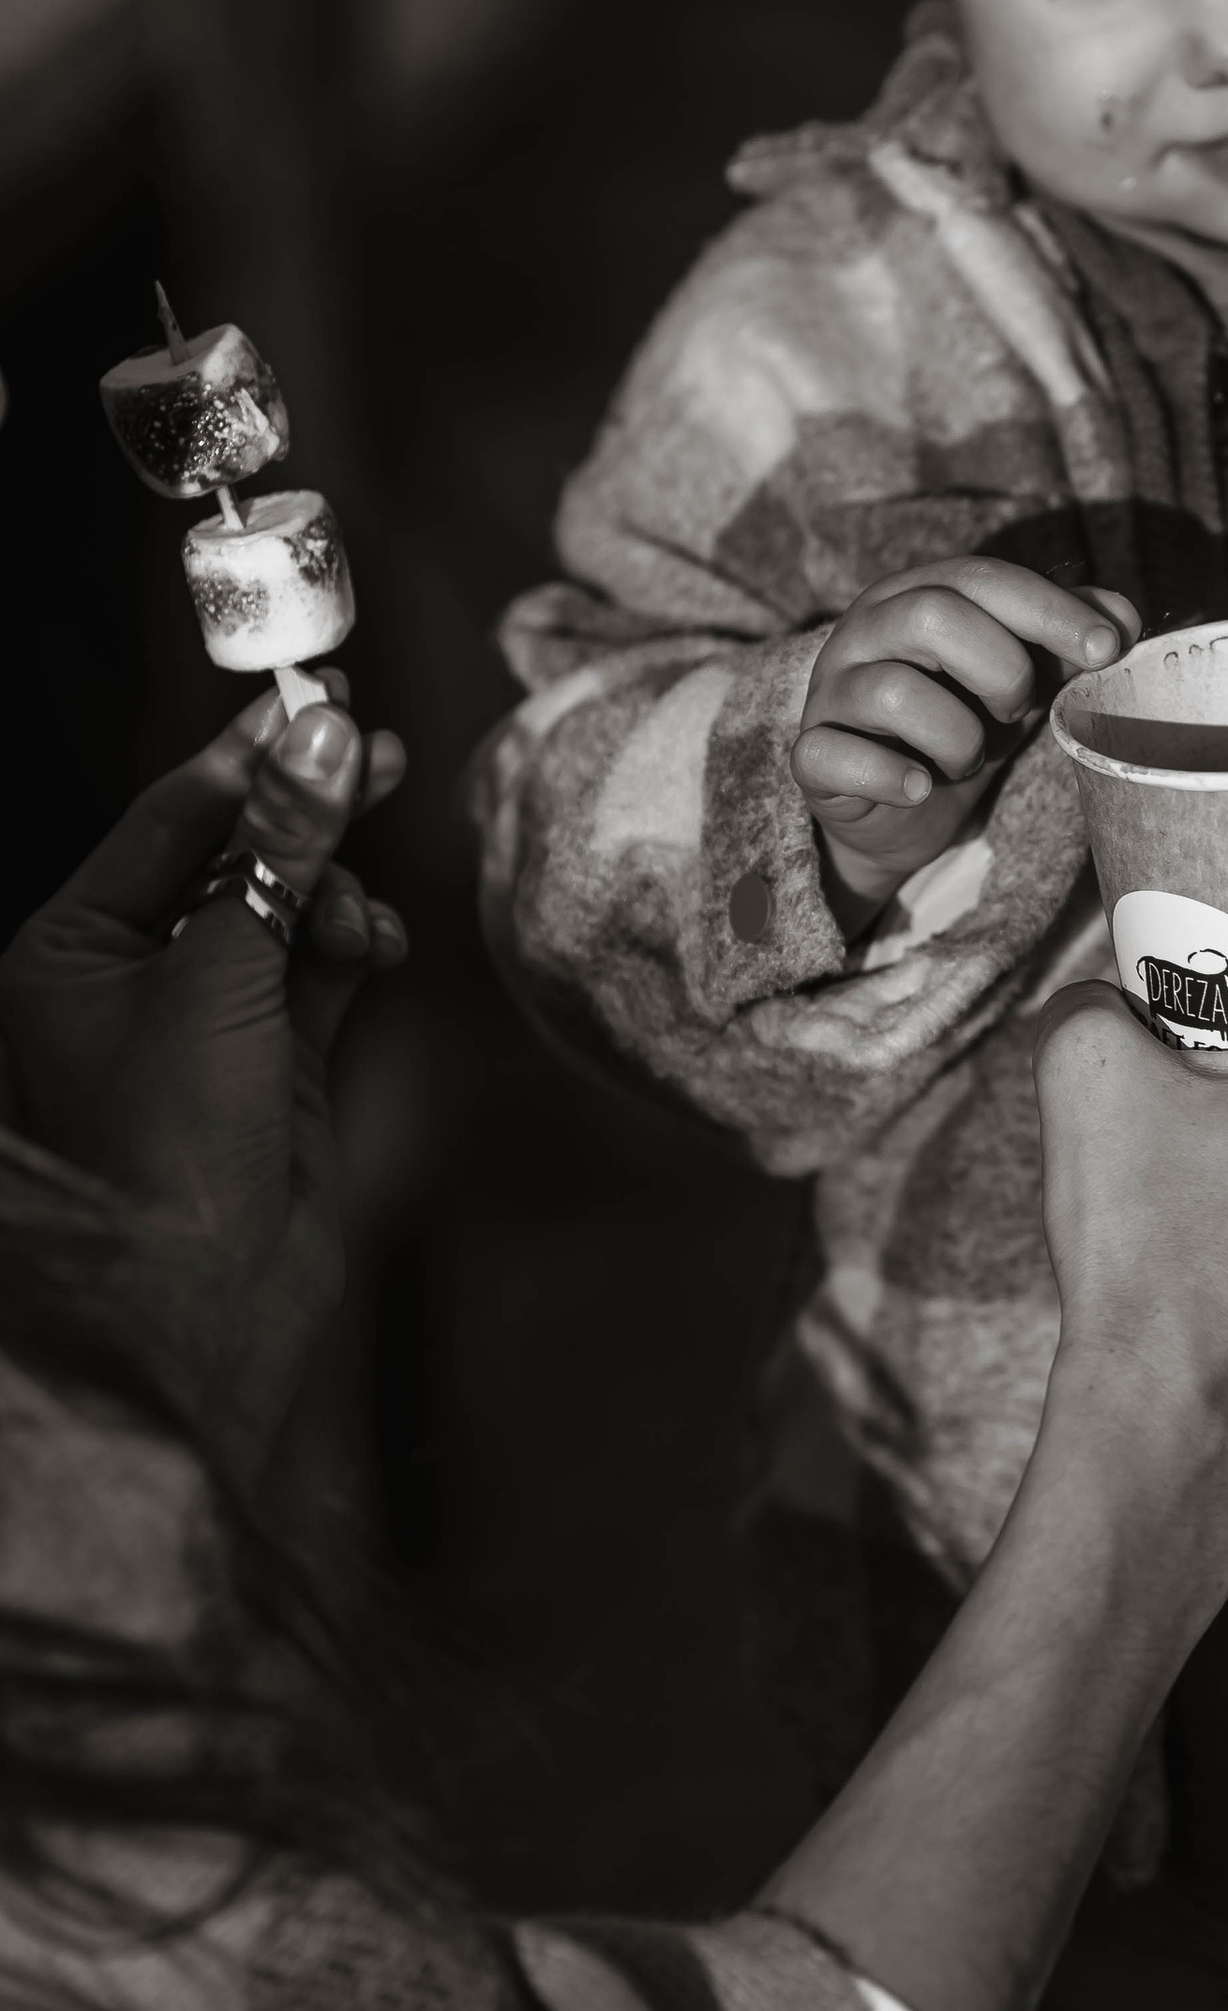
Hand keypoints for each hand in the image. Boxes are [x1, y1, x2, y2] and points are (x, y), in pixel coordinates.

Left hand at [0, 688, 404, 1461]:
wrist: (202, 1312)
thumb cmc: (168, 1148)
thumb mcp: (220, 976)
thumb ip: (277, 852)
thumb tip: (322, 739)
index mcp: (69, 952)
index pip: (164, 818)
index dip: (245, 757)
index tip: (319, 698)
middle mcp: (129, 978)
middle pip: (230, 855)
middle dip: (304, 811)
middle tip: (377, 750)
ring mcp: (205, 1021)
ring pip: (285, 908)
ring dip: (332, 893)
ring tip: (360, 914)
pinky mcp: (272, 1062)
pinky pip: (320, 969)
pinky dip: (352, 948)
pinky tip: (373, 949)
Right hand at [796, 563, 1141, 903]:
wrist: (898, 811)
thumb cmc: (963, 721)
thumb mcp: (1022, 677)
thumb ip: (1067, 641)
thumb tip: (1124, 619)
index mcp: (919, 593)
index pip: (985, 578)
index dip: (1050, 610)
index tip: (1108, 649)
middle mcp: (867, 630)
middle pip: (933, 615)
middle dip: (1000, 670)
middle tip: (1018, 709)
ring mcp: (832, 691)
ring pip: (892, 692)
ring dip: (956, 737)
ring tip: (966, 758)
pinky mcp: (810, 754)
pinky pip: (835, 755)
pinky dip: (893, 777)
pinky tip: (920, 787)